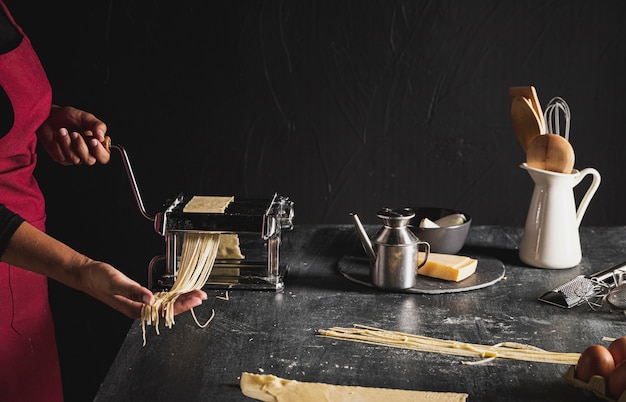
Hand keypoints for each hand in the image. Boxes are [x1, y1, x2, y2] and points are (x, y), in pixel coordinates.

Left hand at [36, 105, 110, 165]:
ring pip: (75, 159)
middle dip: (81, 146)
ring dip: (67, 143)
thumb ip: (97, 126)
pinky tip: (57, 135)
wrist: (50, 117)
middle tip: (74, 133)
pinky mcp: (62, 158)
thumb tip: (102, 137)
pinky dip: (58, 144)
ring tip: (62, 130)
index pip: (104, 157)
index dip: (99, 152)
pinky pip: (62, 156)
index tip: (93, 140)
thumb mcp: (86, 118)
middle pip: (90, 161)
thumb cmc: (70, 117)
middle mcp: (87, 154)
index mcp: (97, 145)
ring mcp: (74, 157)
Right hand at [79, 260, 207, 318]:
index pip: (164, 310)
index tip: (195, 299)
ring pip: (165, 304)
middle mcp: (139, 308)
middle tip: (201, 295)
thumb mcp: (117, 282)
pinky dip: (171, 296)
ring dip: (181, 299)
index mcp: (135, 308)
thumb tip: (150, 299)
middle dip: (186, 302)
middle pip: (168, 309)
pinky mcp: (139, 297)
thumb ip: (134, 291)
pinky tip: (179, 293)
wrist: (88, 275)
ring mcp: (140, 303)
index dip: (181, 305)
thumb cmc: (99, 279)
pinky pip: (159, 299)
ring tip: (195, 294)